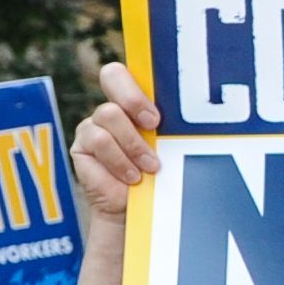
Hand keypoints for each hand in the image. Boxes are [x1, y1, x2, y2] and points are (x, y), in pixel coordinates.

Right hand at [69, 62, 161, 220]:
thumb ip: (174, 131)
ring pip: (109, 114)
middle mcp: (113, 108)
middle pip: (112, 75)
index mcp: (136, 102)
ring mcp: (93, 124)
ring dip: (134, 145)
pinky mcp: (81, 146)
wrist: (137, 213)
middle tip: (154, 127)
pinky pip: (99, 141)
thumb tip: (202, 121)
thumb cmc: (161, 179)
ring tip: (150, 168)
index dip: (139, 85)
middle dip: (135, 99)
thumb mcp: (172, 151)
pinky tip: (132, 177)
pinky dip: (120, 161)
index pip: (129, 71)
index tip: (157, 118)